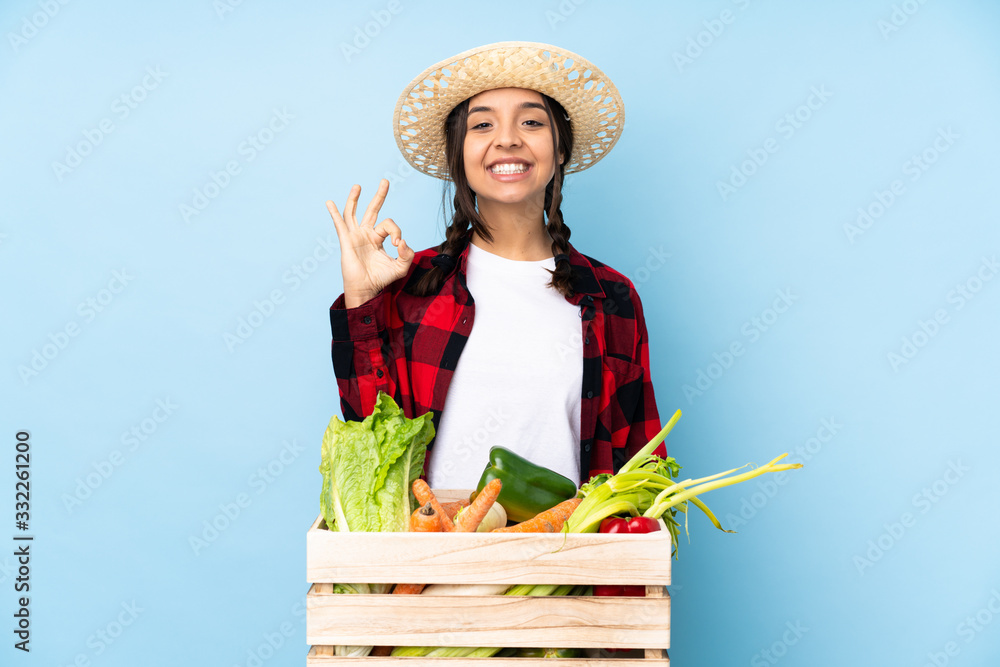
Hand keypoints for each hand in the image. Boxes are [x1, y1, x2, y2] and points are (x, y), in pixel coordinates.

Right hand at [326, 179, 413, 306]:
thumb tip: (403, 242)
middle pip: (372, 210)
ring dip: (354, 199)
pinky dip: (334, 213)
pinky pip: (340, 225)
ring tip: (358, 185)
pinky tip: (329, 202)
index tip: (398, 245)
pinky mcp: (346, 242)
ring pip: (353, 213)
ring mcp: (355, 236)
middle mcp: (366, 234)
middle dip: (379, 196)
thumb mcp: (400, 267)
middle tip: (385, 181)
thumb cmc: (381, 279)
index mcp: (378, 238)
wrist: (366, 290)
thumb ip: (407, 254)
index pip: (390, 225)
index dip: (396, 232)